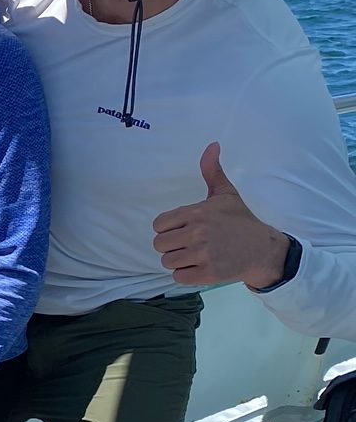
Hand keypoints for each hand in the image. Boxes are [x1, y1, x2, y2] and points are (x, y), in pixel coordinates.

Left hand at [151, 143, 288, 290]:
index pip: (159, 225)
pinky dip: (186, 275)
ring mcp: (203, 254)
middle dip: (172, 247)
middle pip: (159, 245)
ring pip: (167, 262)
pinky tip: (200, 267)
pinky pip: (178, 277)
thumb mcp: (226, 194)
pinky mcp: (208, 274)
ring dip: (179, 261)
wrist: (263, 249)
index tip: (183, 230)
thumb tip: (212, 145)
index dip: (168, 229)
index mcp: (197, 213)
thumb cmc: (241, 221)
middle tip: (190, 245)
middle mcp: (197, 232)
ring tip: (197, 256)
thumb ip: (212, 171)